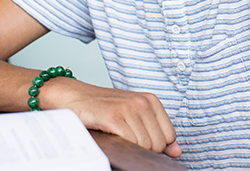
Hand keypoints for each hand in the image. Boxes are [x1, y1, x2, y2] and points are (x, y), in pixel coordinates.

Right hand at [57, 83, 180, 157]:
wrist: (73, 97)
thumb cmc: (103, 109)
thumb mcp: (134, 117)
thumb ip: (157, 133)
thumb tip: (177, 151)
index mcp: (152, 101)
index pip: (169, 136)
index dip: (155, 145)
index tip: (139, 140)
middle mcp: (143, 102)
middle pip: (158, 143)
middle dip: (143, 149)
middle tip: (125, 140)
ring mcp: (128, 108)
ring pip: (144, 145)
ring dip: (130, 148)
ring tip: (117, 137)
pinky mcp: (113, 116)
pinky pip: (130, 141)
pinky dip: (122, 146)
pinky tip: (111, 137)